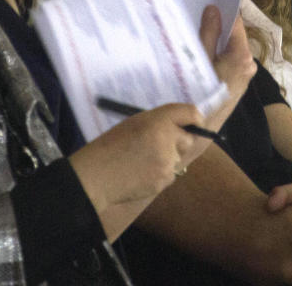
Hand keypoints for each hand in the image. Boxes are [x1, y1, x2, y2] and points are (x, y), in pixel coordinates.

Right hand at [70, 103, 201, 212]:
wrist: (96, 176)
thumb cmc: (111, 146)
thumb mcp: (135, 123)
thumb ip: (160, 121)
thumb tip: (182, 125)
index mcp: (158, 121)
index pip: (191, 113)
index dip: (195, 118)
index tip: (194, 122)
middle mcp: (167, 139)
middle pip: (188, 138)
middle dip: (178, 141)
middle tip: (159, 144)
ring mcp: (168, 161)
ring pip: (178, 158)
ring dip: (168, 158)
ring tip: (143, 161)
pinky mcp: (165, 179)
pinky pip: (170, 173)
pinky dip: (160, 173)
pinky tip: (142, 173)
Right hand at [197, 6, 255, 136]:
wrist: (200, 131)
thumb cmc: (198, 93)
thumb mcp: (199, 60)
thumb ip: (208, 33)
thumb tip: (214, 8)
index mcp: (242, 55)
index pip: (236, 23)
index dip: (224, 11)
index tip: (209, 1)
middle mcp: (249, 63)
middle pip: (234, 37)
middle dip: (218, 27)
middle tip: (197, 18)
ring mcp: (246, 75)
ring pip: (231, 49)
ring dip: (217, 42)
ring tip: (196, 34)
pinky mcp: (240, 84)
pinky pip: (230, 62)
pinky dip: (219, 56)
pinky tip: (203, 55)